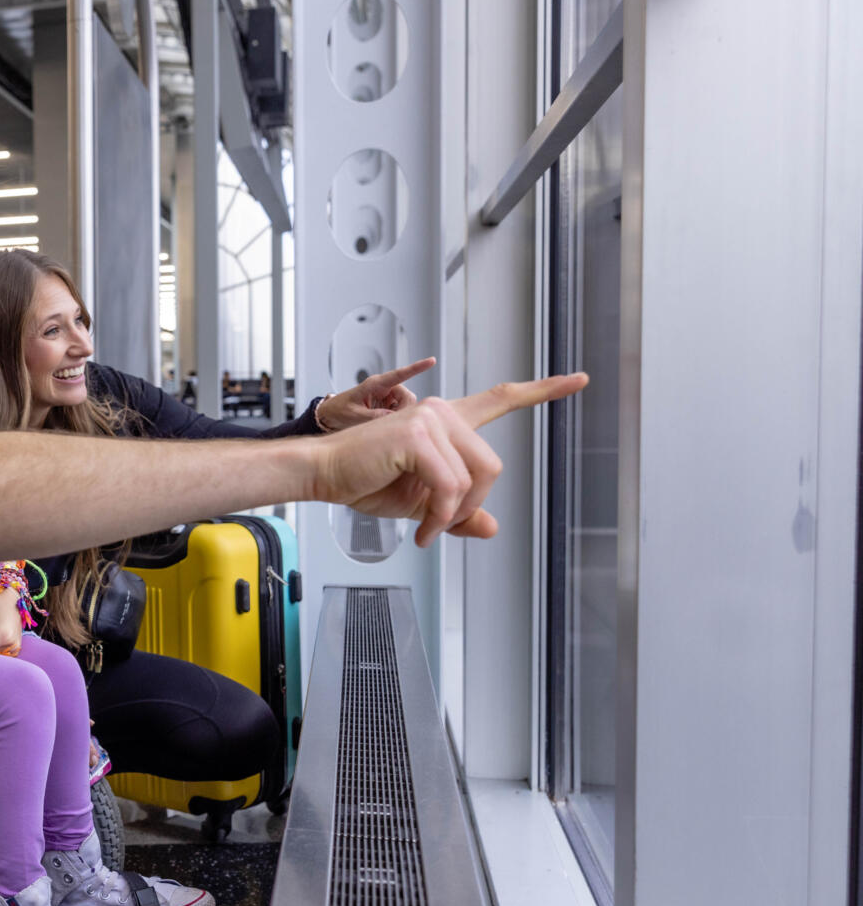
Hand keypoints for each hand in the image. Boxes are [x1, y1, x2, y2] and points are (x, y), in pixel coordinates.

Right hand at [311, 373, 588, 546]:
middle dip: (471, 504)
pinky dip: (439, 516)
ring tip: (426, 526)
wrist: (326, 475)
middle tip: (441, 524)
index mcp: (446, 422)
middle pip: (492, 466)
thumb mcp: (422, 503)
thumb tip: (491, 527)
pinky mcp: (416, 436)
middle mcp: (442, 411)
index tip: (579, 379)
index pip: (502, 398)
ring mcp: (430, 419)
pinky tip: (421, 526)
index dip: (544, 389)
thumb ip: (459, 512)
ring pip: (473, 479)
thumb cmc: (367, 482)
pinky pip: (449, 486)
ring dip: (451, 514)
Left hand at [316, 357, 436, 430]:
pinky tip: (383, 423)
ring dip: (400, 416)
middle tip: (390, 422)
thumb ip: (374, 417)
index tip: (431, 361)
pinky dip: (396, 419)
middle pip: (408, 397)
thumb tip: (394, 419)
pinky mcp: (387, 405)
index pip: (399, 374)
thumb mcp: (355, 415)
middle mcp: (384, 388)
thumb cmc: (338, 410)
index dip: (416, 368)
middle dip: (405, 411)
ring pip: (407, 406)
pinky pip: (401, 412)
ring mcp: (387, 397)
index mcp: (375, 384)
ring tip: (381, 422)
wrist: (330, 415)